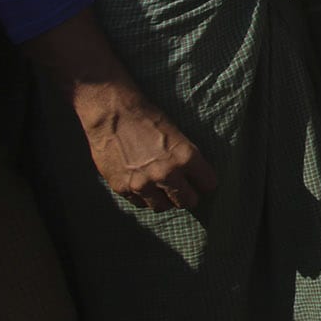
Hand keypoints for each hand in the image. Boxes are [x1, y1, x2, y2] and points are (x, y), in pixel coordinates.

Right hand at [74, 81, 216, 211]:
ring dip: (166, 200)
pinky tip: (144, 187)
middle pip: (187, 201)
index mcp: (185, 157)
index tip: (204, 183)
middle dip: (189, 197)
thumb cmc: (147, 118)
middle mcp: (166, 174)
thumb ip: (185, 158)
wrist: (112, 114)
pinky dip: (143, 197)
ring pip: (162, 206)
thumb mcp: (177, 134)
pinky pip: (139, 203)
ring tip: (164, 191)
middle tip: (186, 192)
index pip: (208, 184)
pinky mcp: (122, 188)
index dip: (206, 183)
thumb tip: (194, 175)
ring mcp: (143, 184)